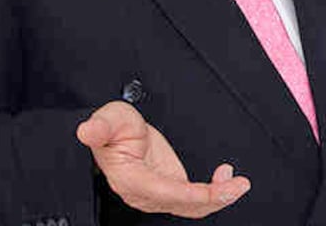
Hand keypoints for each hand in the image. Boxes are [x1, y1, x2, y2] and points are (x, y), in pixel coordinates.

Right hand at [76, 100, 250, 217]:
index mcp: (129, 179)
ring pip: (192, 207)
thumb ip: (100, 126)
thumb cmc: (113, 128)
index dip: (189, 194)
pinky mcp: (171, 191)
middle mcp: (145, 193)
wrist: (117, 134)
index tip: (213, 190)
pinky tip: (225, 177)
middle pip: (182, 205)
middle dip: (213, 199)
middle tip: (238, 186)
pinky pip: (195, 201)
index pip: (162, 192)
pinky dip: (214, 193)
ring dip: (218, 198)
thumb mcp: (107, 119)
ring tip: (238, 184)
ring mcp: (160, 195)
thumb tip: (87, 130)